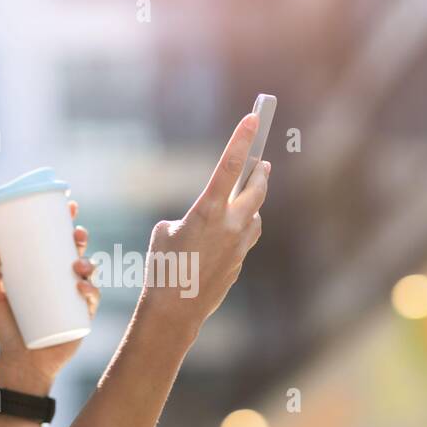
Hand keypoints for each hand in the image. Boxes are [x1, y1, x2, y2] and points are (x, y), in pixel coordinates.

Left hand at [0, 199, 99, 390]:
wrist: (20, 363)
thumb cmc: (6, 329)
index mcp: (44, 271)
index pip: (57, 241)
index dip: (66, 222)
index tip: (70, 205)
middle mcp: (62, 282)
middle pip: (77, 252)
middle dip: (81, 238)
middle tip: (76, 232)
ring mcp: (74, 299)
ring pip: (89, 274)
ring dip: (89, 262)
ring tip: (77, 263)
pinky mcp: (82, 318)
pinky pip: (92, 300)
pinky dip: (91, 291)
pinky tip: (82, 287)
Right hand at [139, 113, 268, 338]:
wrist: (175, 309)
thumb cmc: (163, 265)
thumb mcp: (165, 231)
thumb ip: (194, 216)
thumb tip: (210, 220)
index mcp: (208, 209)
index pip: (230, 165)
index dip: (242, 138)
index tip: (254, 118)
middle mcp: (230, 224)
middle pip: (257, 190)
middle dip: (260, 173)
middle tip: (263, 162)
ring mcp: (239, 244)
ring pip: (255, 216)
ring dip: (252, 205)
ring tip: (248, 196)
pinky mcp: (240, 262)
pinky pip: (246, 238)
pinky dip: (241, 230)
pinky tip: (231, 232)